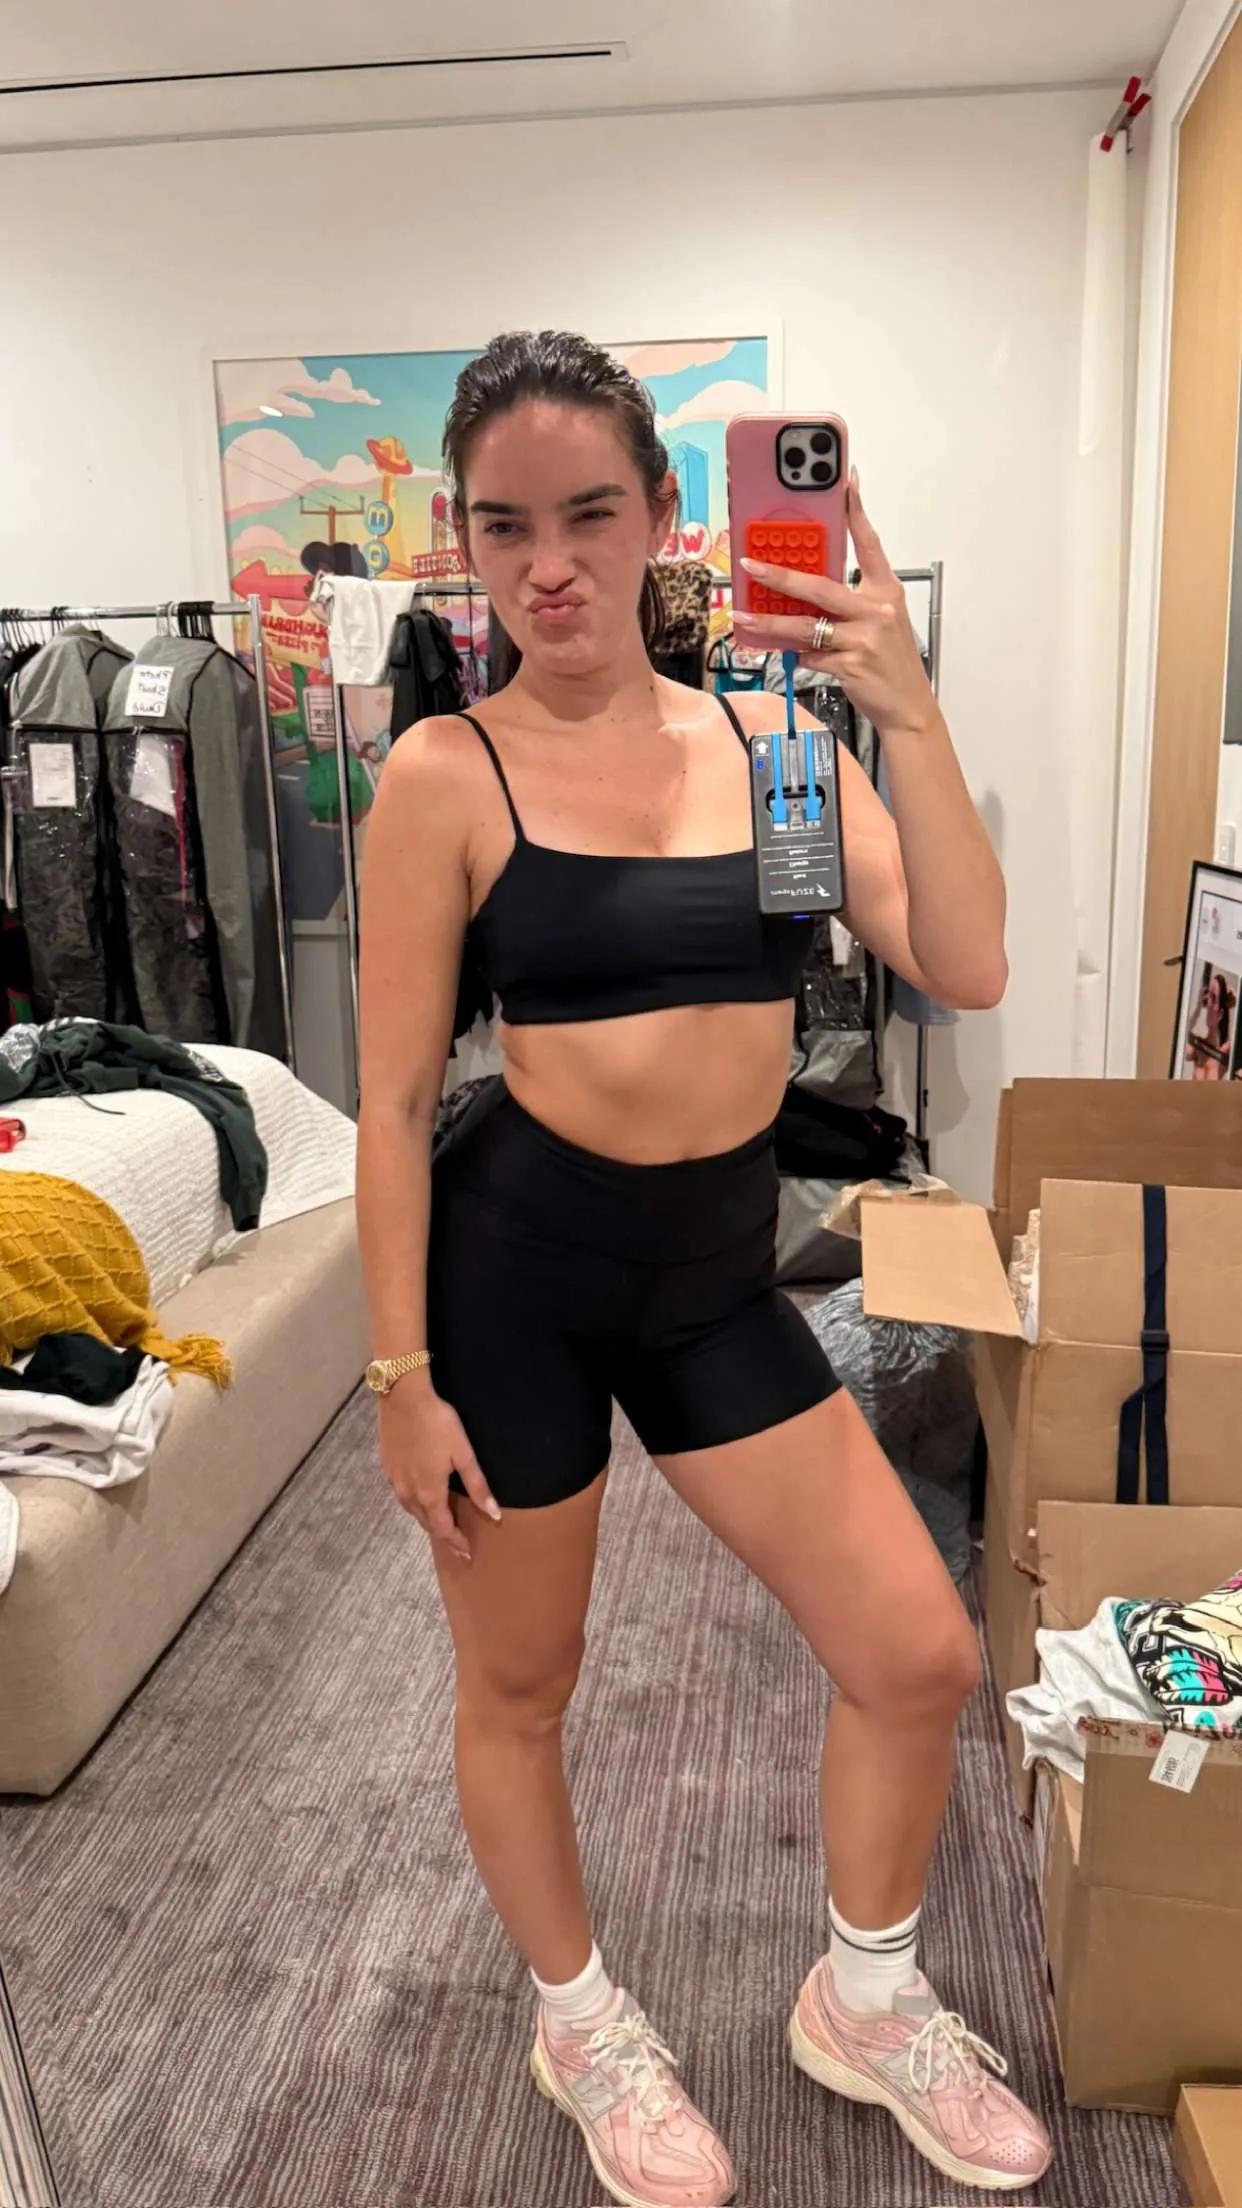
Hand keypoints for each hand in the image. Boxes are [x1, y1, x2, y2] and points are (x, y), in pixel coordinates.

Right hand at [377, 1382, 498, 1564]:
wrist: (402, 1397)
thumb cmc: (437, 1424)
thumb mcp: (463, 1454)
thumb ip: (477, 1486)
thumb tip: (494, 1515)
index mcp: (429, 1493)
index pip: (443, 1528)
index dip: (456, 1542)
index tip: (467, 1551)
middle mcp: (408, 1493)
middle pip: (426, 1522)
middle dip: (442, 1534)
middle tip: (457, 1542)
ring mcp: (394, 1480)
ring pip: (412, 1510)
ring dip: (427, 1519)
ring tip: (440, 1521)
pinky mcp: (387, 1467)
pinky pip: (403, 1495)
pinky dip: (415, 1503)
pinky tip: (421, 1496)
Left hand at [732, 470, 935, 737]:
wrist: (909, 706)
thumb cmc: (891, 662)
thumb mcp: (881, 622)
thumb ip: (851, 602)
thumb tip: (806, 591)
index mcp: (886, 591)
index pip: (869, 543)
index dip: (855, 511)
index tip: (845, 480)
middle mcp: (876, 609)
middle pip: (819, 586)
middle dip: (780, 577)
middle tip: (750, 564)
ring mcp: (862, 638)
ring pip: (805, 626)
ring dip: (770, 624)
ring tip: (744, 618)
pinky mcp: (850, 665)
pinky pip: (810, 656)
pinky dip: (797, 655)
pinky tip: (789, 654)